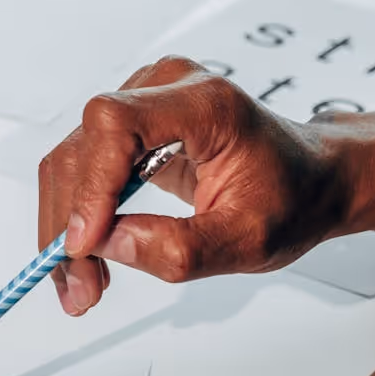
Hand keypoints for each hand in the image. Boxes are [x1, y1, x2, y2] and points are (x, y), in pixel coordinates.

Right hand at [37, 56, 348, 315]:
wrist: (311, 178)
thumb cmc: (292, 198)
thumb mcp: (250, 240)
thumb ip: (180, 248)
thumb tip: (107, 245)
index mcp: (205, 104)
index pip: (115, 126)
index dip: (89, 185)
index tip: (84, 245)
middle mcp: (165, 88)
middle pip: (81, 149)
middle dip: (68, 225)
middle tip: (76, 287)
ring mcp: (141, 102)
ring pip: (70, 162)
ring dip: (63, 227)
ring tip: (80, 282)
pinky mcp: (127, 125)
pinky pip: (80, 168)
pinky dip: (75, 216)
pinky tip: (86, 255)